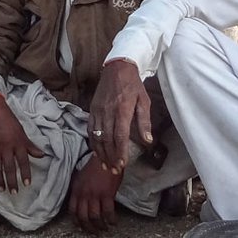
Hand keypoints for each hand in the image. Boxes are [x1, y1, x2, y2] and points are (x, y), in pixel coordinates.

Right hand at [0, 94, 43, 191]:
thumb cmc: (7, 118)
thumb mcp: (20, 130)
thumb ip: (29, 144)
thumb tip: (41, 155)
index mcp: (17, 141)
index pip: (23, 161)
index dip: (25, 173)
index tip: (26, 184)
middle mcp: (6, 145)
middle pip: (9, 167)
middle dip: (11, 181)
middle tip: (14, 192)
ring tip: (1, 189)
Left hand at [67, 156, 121, 234]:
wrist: (107, 156)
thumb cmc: (96, 166)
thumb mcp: (82, 177)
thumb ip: (80, 189)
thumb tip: (82, 202)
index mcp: (76, 189)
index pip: (73, 211)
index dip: (77, 222)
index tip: (82, 227)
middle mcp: (84, 194)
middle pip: (83, 217)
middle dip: (88, 228)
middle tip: (94, 232)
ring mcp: (95, 194)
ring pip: (95, 217)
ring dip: (100, 226)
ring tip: (105, 229)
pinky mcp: (107, 194)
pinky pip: (108, 212)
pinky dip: (111, 220)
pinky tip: (114, 222)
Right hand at [87, 59, 150, 173]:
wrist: (117, 67)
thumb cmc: (133, 85)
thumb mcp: (144, 101)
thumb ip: (144, 122)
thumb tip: (148, 141)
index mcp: (122, 109)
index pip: (120, 135)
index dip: (120, 151)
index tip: (122, 164)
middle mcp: (108, 111)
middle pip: (107, 139)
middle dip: (111, 157)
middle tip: (114, 170)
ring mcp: (98, 110)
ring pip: (97, 136)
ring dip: (101, 153)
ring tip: (105, 165)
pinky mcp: (92, 109)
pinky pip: (90, 129)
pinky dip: (92, 142)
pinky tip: (96, 152)